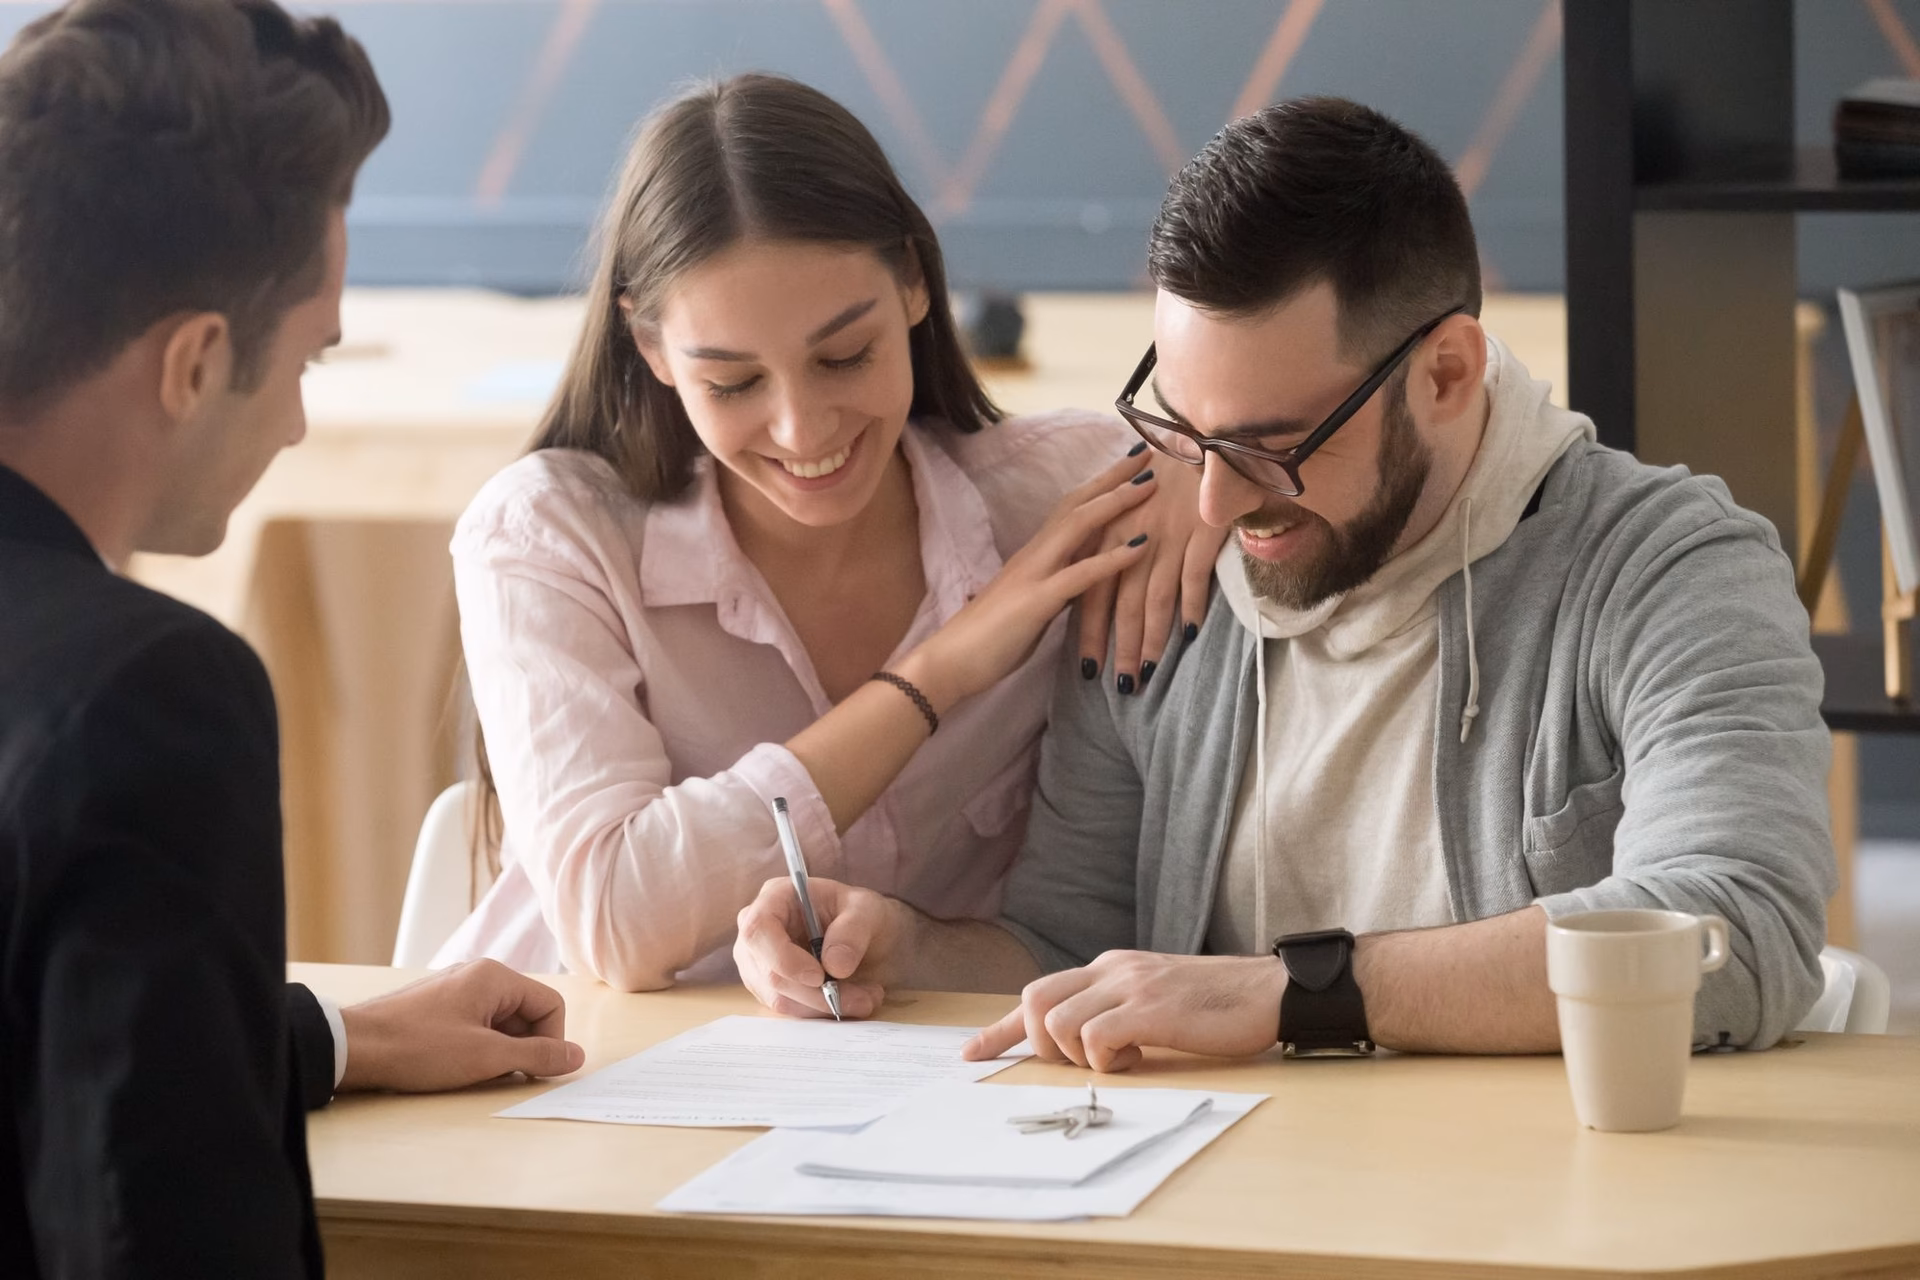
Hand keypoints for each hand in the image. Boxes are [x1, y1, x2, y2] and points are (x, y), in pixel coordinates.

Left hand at [336, 959, 584, 1091]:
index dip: (551, 1041)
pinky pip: (475, 1026)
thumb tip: (577, 1056)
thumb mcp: (486, 1057)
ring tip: (473, 1073)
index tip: (534, 1071)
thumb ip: (537, 1055)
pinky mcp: (437, 1008)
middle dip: (521, 1048)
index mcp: (495, 978)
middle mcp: (478, 976)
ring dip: (498, 1052)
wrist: (353, 1048)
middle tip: (500, 1076)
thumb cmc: (419, 1048)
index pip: (550, 1005)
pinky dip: (476, 1048)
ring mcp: (455, 991)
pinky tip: (455, 1067)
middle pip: (525, 1013)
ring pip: (499, 1023)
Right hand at [733, 875, 906, 1018]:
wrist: (863, 934)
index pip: (758, 930)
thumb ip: (853, 931)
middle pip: (770, 973)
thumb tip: (835, 966)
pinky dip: (822, 1012)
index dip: (783, 958)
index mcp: (774, 898)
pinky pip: (789, 1009)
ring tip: (866, 998)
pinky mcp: (768, 989)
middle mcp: (757, 932)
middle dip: (818, 993)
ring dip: (825, 1006)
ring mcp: (758, 963)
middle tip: (863, 998)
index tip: (819, 977)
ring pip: (780, 998)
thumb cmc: (858, 913)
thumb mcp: (867, 910)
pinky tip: (851, 1001)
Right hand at [903, 450, 1156, 708]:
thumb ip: (1057, 586)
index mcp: (1034, 555)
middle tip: (1150, 452)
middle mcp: (1035, 555)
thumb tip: (1083, 579)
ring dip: (1117, 502)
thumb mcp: (1032, 604)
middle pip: (1077, 503)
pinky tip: (1143, 546)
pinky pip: (1080, 575)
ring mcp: (1034, 574)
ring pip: (1078, 525)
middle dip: (1114, 477)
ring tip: (1151, 484)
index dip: (1100, 484)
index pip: (1070, 508)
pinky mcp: (1037, 602)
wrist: (949, 662)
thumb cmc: (988, 639)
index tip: (1131, 465)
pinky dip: (1114, 558)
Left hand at [961, 951, 1284, 1072]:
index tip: (971, 1054)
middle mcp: (1112, 970)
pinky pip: (1097, 1038)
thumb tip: (1082, 1043)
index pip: (1038, 992)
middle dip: (1038, 1044)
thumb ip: (1116, 1009)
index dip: (999, 1029)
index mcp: (1109, 967)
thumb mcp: (1154, 998)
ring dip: (1077, 1055)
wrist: (1271, 991)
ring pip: (1058, 1022)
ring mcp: (1131, 987)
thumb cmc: (1217, 1004)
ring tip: (1121, 1059)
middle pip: (1033, 1001)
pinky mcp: (1152, 1010)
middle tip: (1077, 1062)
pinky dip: (1105, 1059)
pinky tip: (1137, 1058)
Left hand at [1077, 451, 1225, 692]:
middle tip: (1121, 687)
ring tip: (1149, 673)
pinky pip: (1193, 576)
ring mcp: (1166, 536)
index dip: (1089, 632)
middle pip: (1122, 604)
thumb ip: (1115, 548)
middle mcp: (1132, 538)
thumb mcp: (1128, 510)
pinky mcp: (1200, 531)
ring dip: (1151, 640)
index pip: (1092, 592)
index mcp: (1108, 534)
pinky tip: (1188, 635)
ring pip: (1154, 598)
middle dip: (1120, 648)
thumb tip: (1105, 590)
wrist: (1201, 438)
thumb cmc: (1164, 478)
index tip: (1088, 669)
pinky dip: (1192, 606)